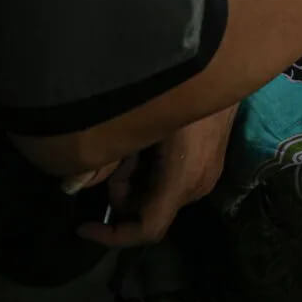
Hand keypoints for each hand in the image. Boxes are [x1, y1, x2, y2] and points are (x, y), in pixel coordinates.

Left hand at [76, 104, 237, 246]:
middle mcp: (198, 186)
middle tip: (114, 155)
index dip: (112, 236)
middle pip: (148, 210)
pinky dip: (152, 170)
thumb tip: (74, 184)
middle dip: (122, 192)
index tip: (83, 225)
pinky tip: (150, 139)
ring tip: (133, 139)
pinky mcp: (210, 163)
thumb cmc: (183, 90)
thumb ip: (107, 157)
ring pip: (158, 194)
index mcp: (182, 181)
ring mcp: (207, 175)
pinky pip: (172, 180)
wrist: (228, 65)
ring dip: (136, 178)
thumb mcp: (141, 123)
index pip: (148, 230)